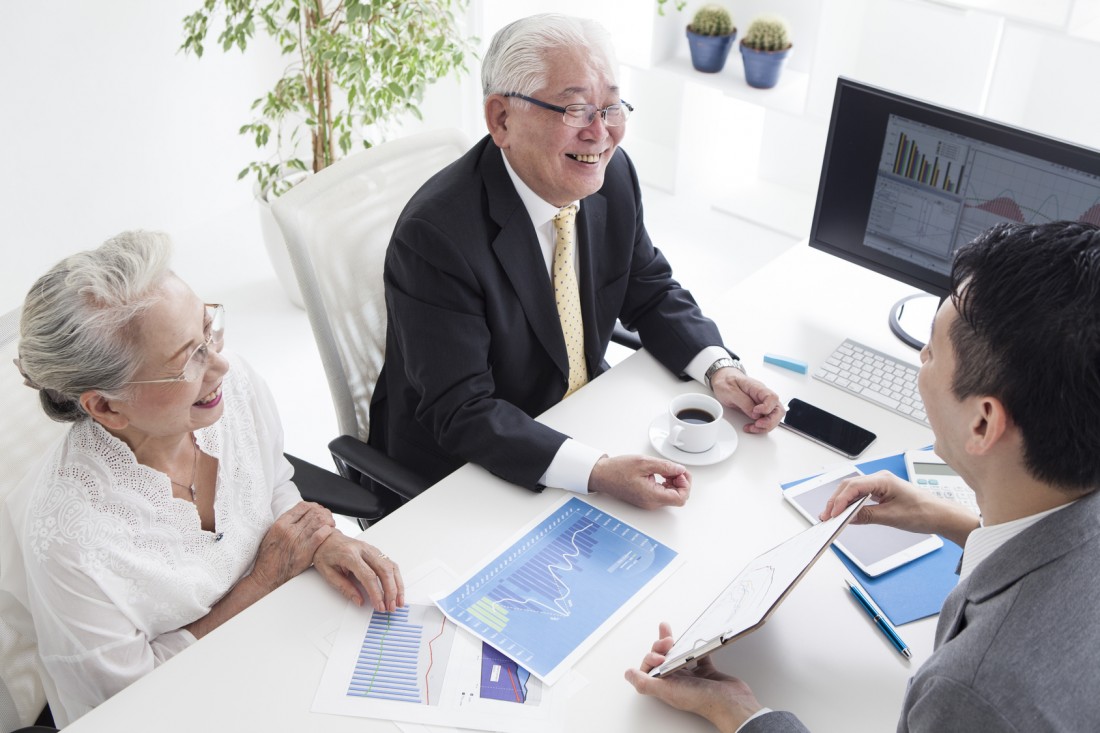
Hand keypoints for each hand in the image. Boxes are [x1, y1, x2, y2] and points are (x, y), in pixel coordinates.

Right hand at [250, 502, 335, 592]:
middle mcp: (289, 530)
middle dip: (323, 512)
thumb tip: (298, 514)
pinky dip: (327, 531)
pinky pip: (319, 536)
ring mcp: (298, 541)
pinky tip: (329, 531)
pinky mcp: (305, 552)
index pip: (302, 506)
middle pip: (313, 512)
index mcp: (281, 524)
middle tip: (327, 517)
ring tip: (331, 524)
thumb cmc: (268, 557)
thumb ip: (285, 523)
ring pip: (318, 522)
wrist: (266, 576)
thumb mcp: (272, 534)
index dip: (313, 506)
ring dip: (328, 520)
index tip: (318, 509)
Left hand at [314, 533, 404, 611]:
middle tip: (391, 606)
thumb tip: (359, 601)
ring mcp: (371, 549)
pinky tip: (397, 588)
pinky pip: (390, 563)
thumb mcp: (328, 574)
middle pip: (384, 570)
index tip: (379, 605)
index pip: (368, 576)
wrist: (326, 538)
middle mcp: (364, 550)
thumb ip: (344, 588)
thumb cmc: (325, 554)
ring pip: (391, 566)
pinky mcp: (375, 551)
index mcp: (350, 555)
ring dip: (397, 585)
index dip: (376, 593)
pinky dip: (396, 577)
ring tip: (398, 600)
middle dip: (391, 591)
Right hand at [589, 455, 690, 509]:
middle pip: (678, 497)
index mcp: (652, 496)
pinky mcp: (646, 498)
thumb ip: (665, 466)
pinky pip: (663, 494)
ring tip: (666, 469)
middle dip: (681, 481)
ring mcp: (649, 502)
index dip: (685, 484)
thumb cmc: (617, 470)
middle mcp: (651, 503)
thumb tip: (680, 469)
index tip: (680, 472)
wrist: (602, 475)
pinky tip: (661, 473)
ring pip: (672, 495)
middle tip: (675, 468)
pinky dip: (667, 483)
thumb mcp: (644, 462)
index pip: (680, 498)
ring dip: (674, 482)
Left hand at [625, 622, 763, 732]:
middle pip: (662, 659)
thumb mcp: (668, 691)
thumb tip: (628, 674)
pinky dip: (696, 647)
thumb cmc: (702, 699)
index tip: (661, 656)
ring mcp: (692, 676)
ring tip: (669, 633)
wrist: (731, 702)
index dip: (651, 657)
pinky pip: (699, 656)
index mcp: (666, 686)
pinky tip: (695, 640)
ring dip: (673, 644)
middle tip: (668, 641)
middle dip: (660, 646)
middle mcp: (677, 681)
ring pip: (678, 656)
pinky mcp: (707, 671)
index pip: (649, 668)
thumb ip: (645, 683)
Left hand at [709, 369, 783, 433]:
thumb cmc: (726, 382)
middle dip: (770, 421)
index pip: (772, 397)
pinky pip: (765, 420)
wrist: (723, 379)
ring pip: (774, 417)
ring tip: (753, 428)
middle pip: (778, 409)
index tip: (756, 412)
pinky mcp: (758, 410)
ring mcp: (762, 403)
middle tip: (758, 425)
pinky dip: (760, 427)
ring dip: (766, 426)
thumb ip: (743, 401)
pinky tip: (751, 427)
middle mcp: (763, 396)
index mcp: (757, 388)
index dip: (767, 407)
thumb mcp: (730, 390)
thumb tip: (755, 414)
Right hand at [820, 470, 979, 546]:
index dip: (840, 500)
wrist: (940, 515)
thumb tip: (848, 517)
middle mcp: (880, 479)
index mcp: (883, 480)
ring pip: (852, 490)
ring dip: (841, 503)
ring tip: (831, 516)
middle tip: (826, 516)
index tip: (832, 513)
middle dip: (835, 501)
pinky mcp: (880, 492)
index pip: (854, 486)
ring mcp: (879, 485)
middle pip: (849, 486)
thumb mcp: (892, 517)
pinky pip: (860, 495)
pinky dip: (850, 504)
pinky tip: (845, 512)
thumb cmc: (923, 512)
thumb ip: (867, 516)